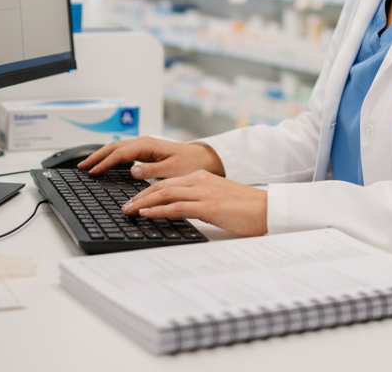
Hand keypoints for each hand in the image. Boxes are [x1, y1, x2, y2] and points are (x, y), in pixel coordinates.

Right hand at [77, 136, 224, 178]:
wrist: (203, 158)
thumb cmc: (189, 164)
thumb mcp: (172, 170)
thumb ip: (151, 170)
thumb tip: (132, 170)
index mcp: (148, 145)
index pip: (119, 153)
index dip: (104, 163)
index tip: (91, 172)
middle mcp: (144, 142)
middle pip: (114, 147)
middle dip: (96, 156)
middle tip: (81, 166)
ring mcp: (144, 145)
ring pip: (117, 147)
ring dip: (101, 155)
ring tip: (88, 164)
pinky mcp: (146, 151)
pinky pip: (123, 151)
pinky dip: (111, 155)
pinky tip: (105, 162)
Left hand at [123, 170, 267, 236]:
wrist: (267, 208)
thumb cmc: (245, 208)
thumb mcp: (218, 200)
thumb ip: (199, 201)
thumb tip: (181, 211)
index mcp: (202, 178)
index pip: (167, 183)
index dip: (147, 192)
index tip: (134, 201)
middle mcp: (200, 181)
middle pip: (161, 186)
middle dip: (139, 197)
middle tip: (124, 207)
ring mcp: (203, 193)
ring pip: (165, 194)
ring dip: (143, 203)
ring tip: (128, 211)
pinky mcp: (208, 206)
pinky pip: (177, 206)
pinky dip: (158, 209)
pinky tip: (146, 214)